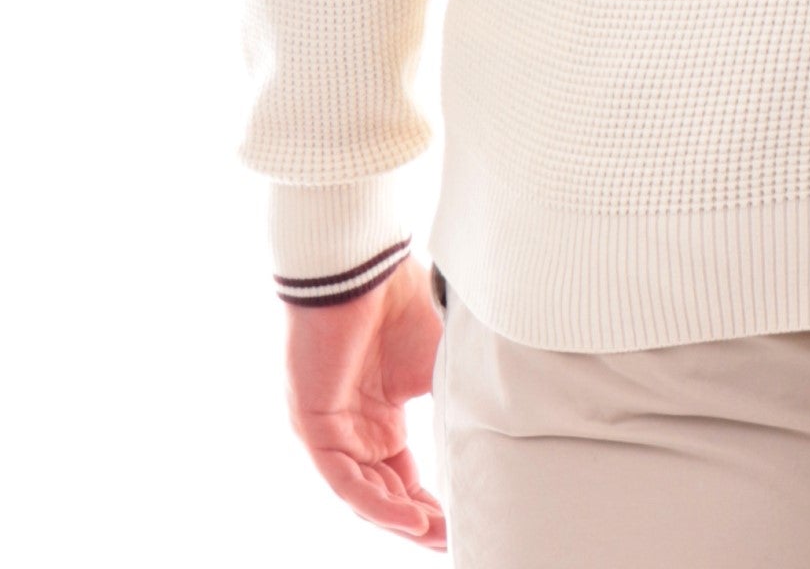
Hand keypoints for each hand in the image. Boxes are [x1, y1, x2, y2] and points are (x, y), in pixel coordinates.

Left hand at [282, 253, 445, 547]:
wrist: (362, 268)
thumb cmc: (402, 303)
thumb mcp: (438, 363)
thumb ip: (455, 400)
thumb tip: (495, 430)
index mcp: (380, 416)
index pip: (403, 477)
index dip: (432, 504)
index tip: (465, 523)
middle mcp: (354, 430)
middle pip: (385, 495)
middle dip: (420, 523)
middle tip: (454, 541)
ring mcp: (332, 431)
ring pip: (364, 495)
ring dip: (400, 520)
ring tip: (437, 537)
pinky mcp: (313, 427)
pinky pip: (344, 479)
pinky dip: (376, 503)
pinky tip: (409, 518)